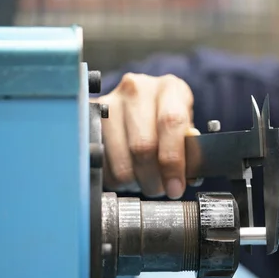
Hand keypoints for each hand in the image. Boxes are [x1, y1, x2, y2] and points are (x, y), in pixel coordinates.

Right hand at [95, 73, 199, 198]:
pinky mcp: (89, 120)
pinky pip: (101, 162)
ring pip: (120, 159)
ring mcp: (110, 102)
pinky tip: (127, 172)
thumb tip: (189, 177)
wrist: (139, 103)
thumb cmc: (167, 118)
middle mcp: (138, 89)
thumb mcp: (185, 127)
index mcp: (170, 88)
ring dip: (134, 181)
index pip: (170, 122)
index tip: (176, 187)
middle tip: (160, 189)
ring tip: (144, 181)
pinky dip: (115, 177)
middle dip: (153, 178)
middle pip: (143, 145)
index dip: (173, 161)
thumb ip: (189, 149)